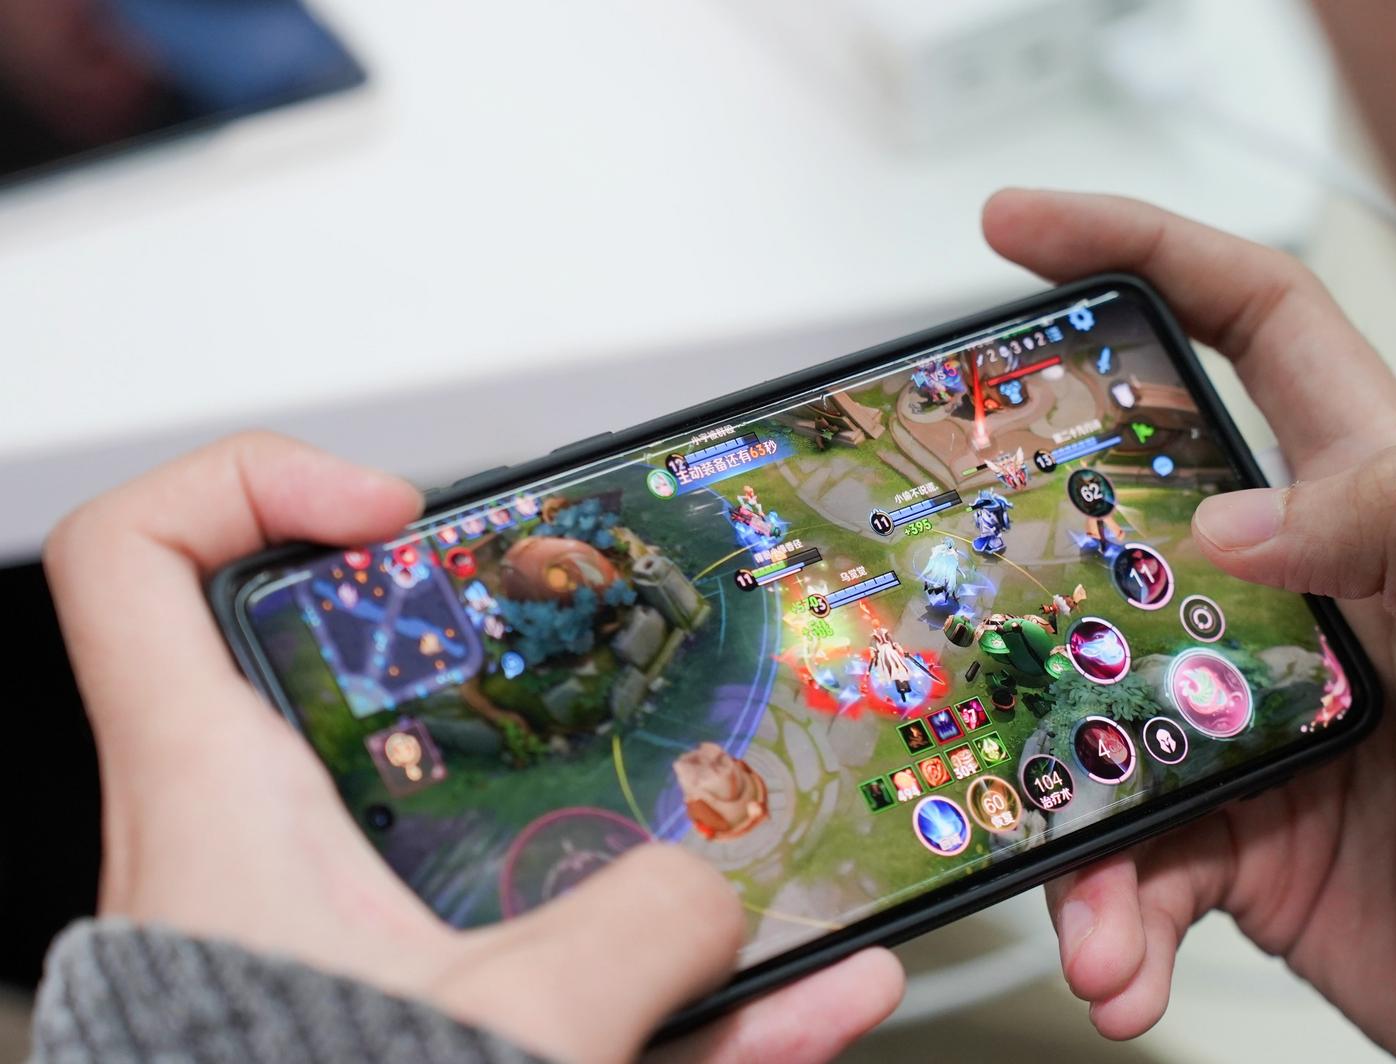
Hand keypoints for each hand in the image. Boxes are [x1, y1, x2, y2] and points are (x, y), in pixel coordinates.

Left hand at [44, 432, 902, 1063]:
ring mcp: (346, 947)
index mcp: (222, 801)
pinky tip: (802, 1001)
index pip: (145, 562)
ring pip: (495, 848)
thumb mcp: (517, 1025)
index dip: (255, 486)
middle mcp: (262, 860)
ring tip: (737, 815)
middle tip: (591, 656)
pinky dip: (666, 985)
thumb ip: (645, 925)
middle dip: (497, 661)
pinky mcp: (414, 1025)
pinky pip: (557, 978)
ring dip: (622, 833)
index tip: (392, 512)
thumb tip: (717, 894)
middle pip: (361, 684)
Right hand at [983, 190, 1395, 1061]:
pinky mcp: (1245, 838)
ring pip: (1100, 721)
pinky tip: (1129, 963)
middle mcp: (1305, 606)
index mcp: (1382, 519)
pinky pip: (1133, 855)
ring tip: (1095, 917)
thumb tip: (1234, 513)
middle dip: (1028, 573)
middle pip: (1120, 532)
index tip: (1021, 232)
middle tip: (956, 609)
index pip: (1258, 335)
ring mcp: (1259, 724)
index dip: (1142, 254)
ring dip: (1072, 822)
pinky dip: (1114, 916)